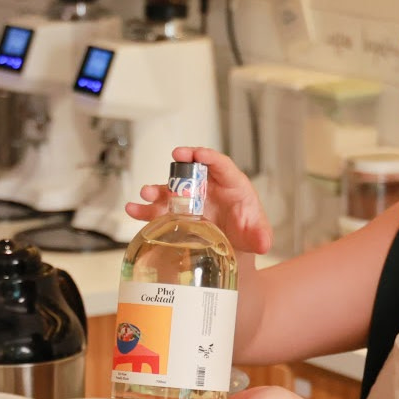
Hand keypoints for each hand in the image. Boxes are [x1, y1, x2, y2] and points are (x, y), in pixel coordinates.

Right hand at [122, 146, 273, 255]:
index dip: (210, 157)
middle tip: (174, 158)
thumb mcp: (257, 234)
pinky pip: (159, 209)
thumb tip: (264, 243)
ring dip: (158, 189)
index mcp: (231, 185)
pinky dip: (145, 209)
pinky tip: (134, 209)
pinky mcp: (177, 213)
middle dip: (182, 165)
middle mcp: (208, 187)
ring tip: (147, 192)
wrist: (233, 245)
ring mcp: (191, 200)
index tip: (199, 154)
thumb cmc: (247, 230)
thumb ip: (261, 236)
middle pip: (193, 171)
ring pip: (171, 189)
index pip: (221, 165)